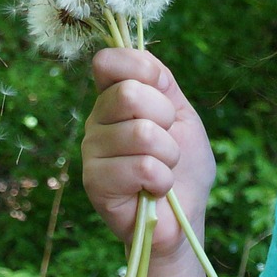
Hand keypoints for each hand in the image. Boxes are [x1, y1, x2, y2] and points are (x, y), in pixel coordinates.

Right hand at [81, 46, 216, 257]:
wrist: (184, 218)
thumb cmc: (184, 166)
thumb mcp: (182, 113)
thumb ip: (162, 82)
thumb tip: (141, 58)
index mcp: (114, 97)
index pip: (107, 61)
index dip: (141, 70)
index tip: (163, 93)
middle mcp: (96, 120)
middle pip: (129, 94)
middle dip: (165, 120)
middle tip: (167, 142)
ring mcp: (91, 151)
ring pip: (141, 133)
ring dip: (169, 155)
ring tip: (163, 169)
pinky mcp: (94, 182)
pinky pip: (141, 166)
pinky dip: (162, 179)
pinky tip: (155, 190)